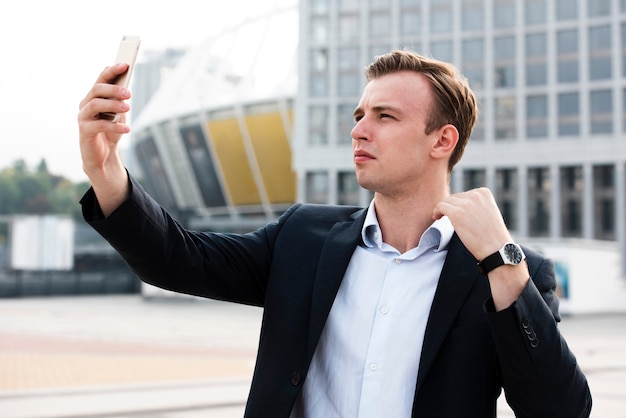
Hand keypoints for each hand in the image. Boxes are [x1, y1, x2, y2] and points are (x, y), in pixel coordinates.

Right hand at [77, 64, 131, 215]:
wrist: (103, 156)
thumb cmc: (111, 132)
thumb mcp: (118, 114)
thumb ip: (119, 100)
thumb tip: (127, 86)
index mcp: (93, 97)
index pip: (101, 79)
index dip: (111, 71)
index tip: (125, 64)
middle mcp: (85, 104)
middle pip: (96, 90)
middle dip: (113, 89)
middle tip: (129, 93)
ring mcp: (82, 117)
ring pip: (95, 105)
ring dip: (112, 104)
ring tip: (128, 107)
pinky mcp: (84, 131)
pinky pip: (99, 125)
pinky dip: (114, 126)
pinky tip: (126, 128)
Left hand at [433, 188, 528, 309]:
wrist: (496, 249)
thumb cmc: (493, 235)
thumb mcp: (489, 212)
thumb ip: (477, 205)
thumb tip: (460, 204)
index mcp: (484, 193)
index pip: (465, 195)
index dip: (460, 205)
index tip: (460, 215)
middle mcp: (475, 195)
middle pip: (455, 197)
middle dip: (452, 208)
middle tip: (451, 220)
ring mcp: (466, 204)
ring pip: (446, 201)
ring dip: (444, 210)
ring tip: (443, 218)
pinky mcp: (457, 213)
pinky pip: (440, 206)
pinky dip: (436, 211)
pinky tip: (437, 218)